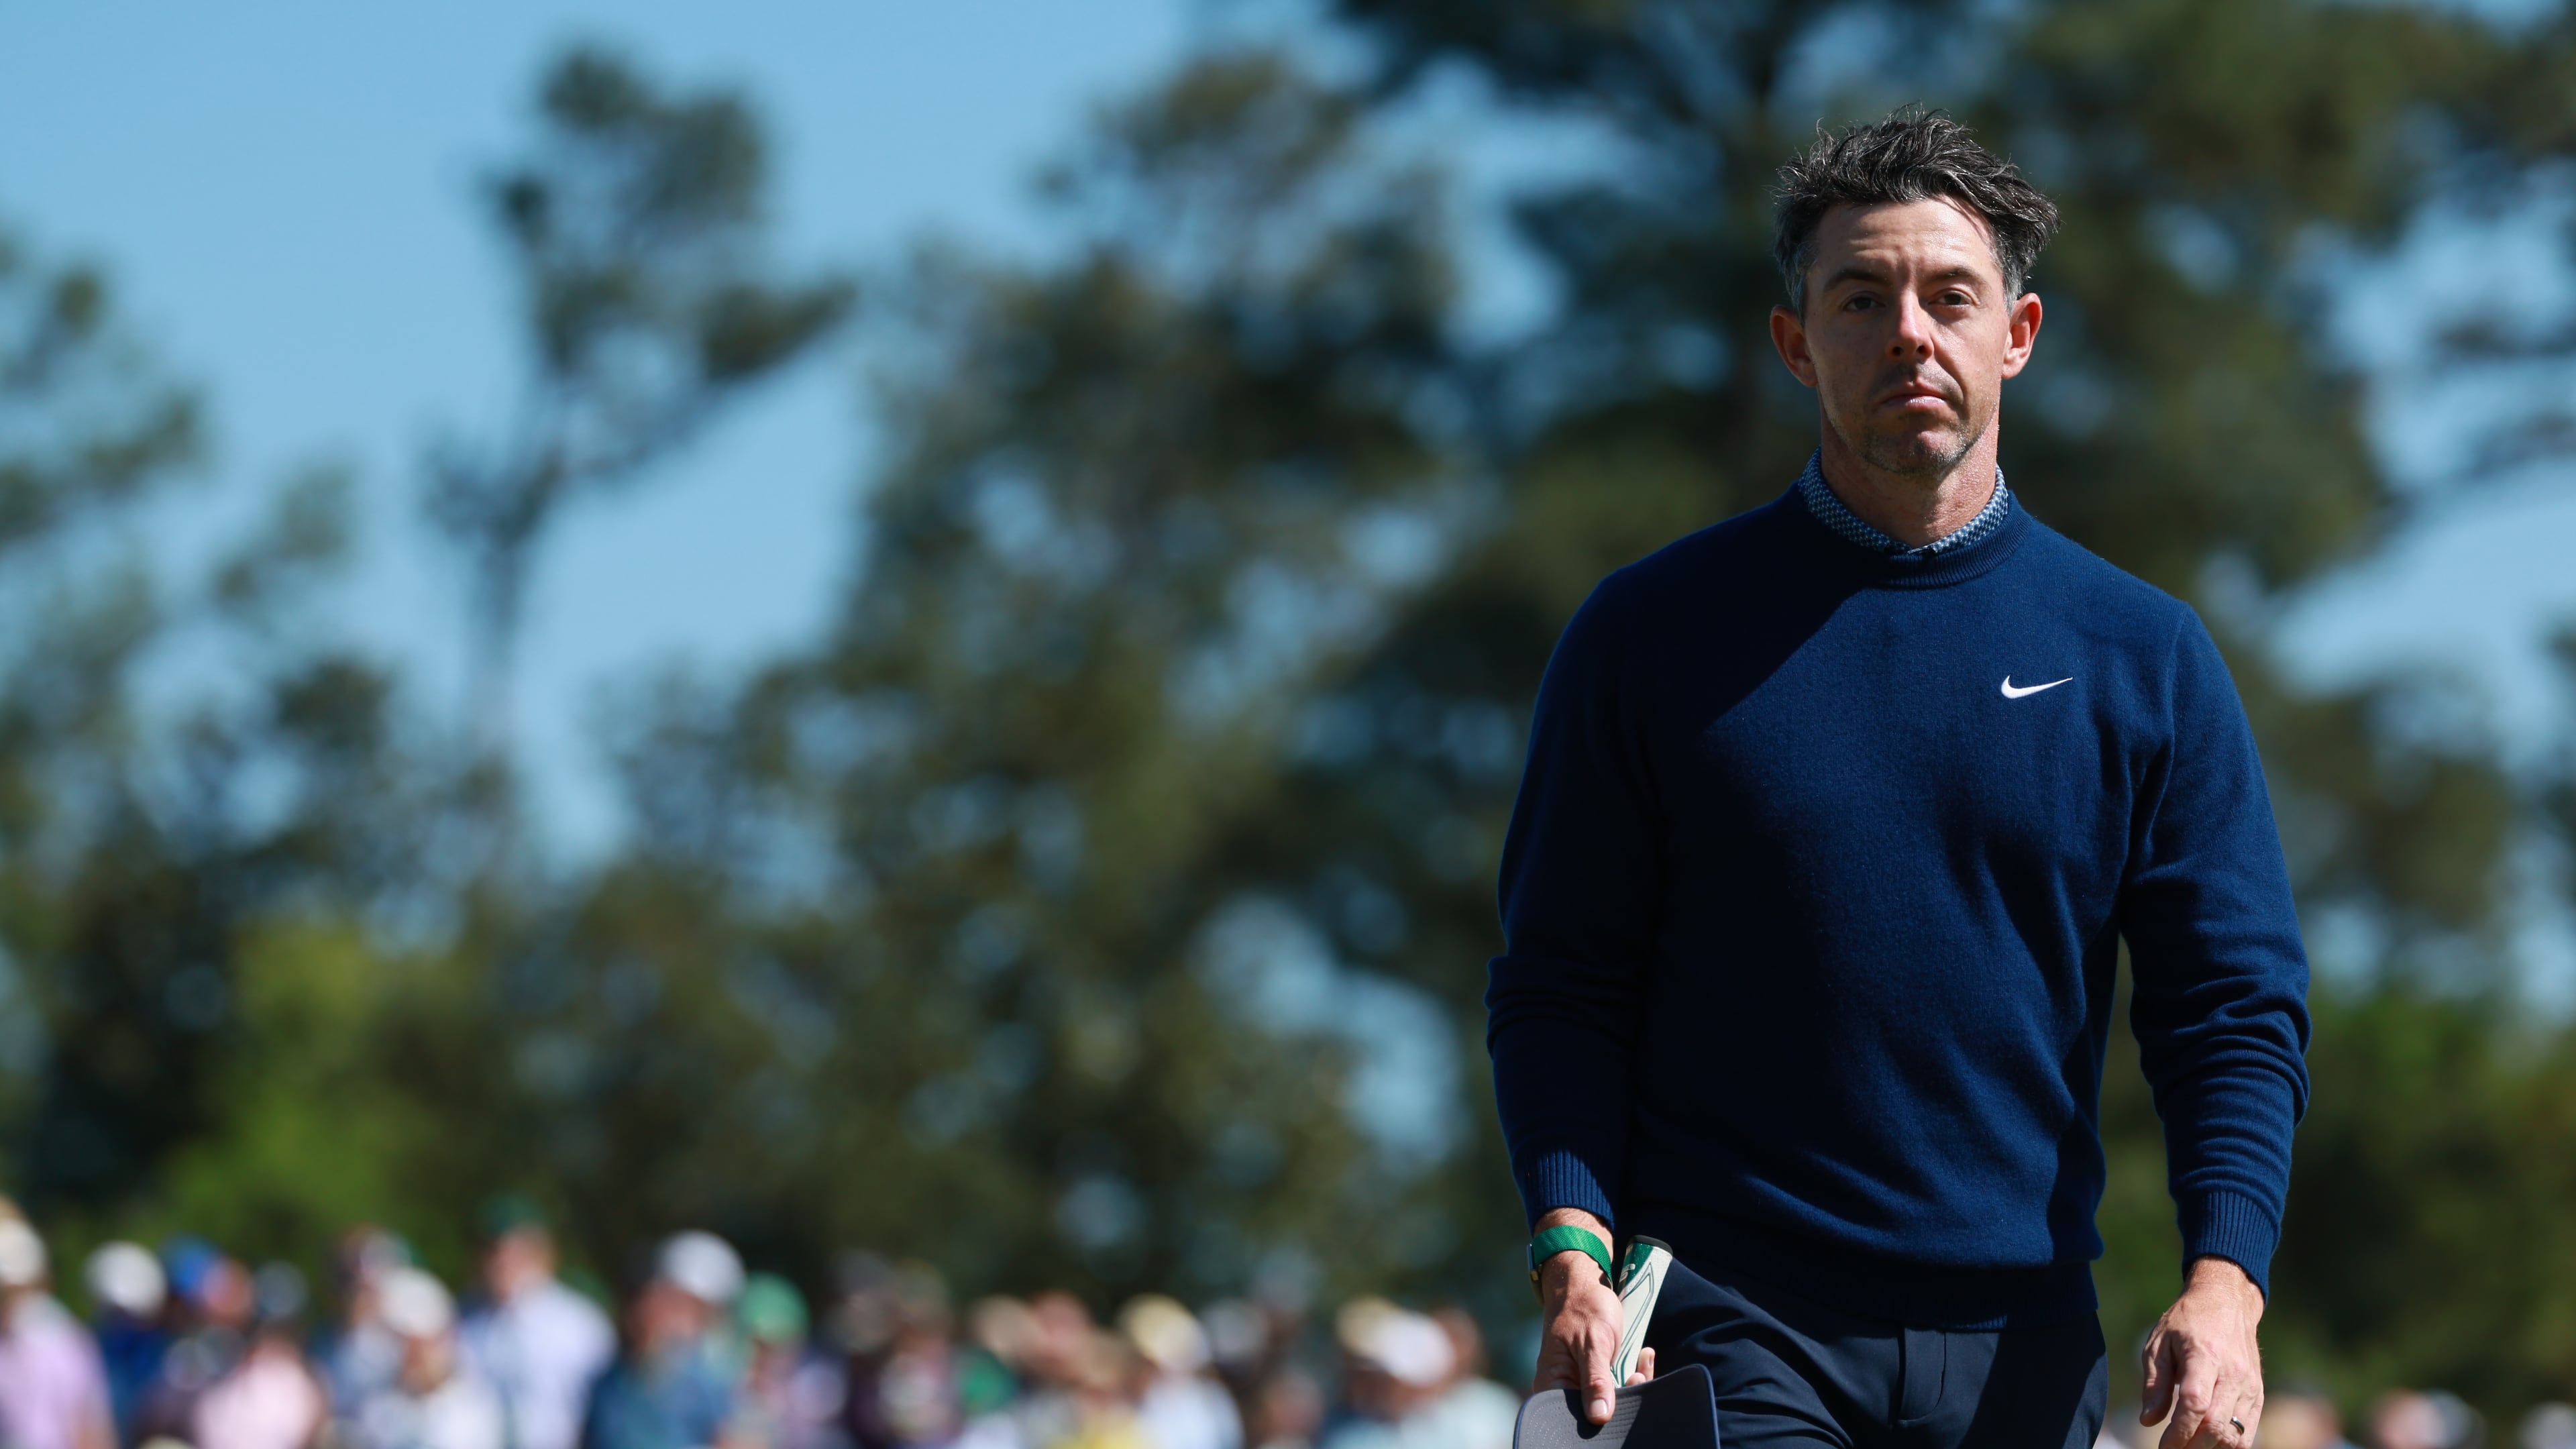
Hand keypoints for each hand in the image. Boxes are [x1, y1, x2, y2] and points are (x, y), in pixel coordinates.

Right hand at [1531, 1210, 1656, 1424]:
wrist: (1585, 1285)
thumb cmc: (1582, 1309)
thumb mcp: (1592, 1343)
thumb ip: (1595, 1380)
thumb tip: (1599, 1416)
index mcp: (1552, 1384)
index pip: (1573, 1417)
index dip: (1600, 1414)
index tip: (1623, 1393)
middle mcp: (1565, 1389)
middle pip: (1596, 1412)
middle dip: (1624, 1397)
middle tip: (1637, 1375)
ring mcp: (1583, 1384)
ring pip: (1613, 1400)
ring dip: (1634, 1384)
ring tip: (1642, 1362)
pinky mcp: (1599, 1377)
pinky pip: (1620, 1387)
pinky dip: (1636, 1375)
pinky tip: (1644, 1355)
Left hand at [2140, 1257, 2264, 1448]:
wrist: (2226, 1303)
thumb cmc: (2186, 1322)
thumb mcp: (2158, 1344)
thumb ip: (2155, 1384)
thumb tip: (2148, 1421)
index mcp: (2204, 1355)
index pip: (2195, 1405)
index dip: (2179, 1432)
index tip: (2163, 1446)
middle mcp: (2233, 1373)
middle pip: (2216, 1425)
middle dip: (2192, 1446)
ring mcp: (2250, 1385)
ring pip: (2235, 1434)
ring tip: (2188, 1448)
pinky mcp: (2258, 1393)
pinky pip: (2248, 1431)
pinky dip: (2229, 1445)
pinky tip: (2209, 1444)